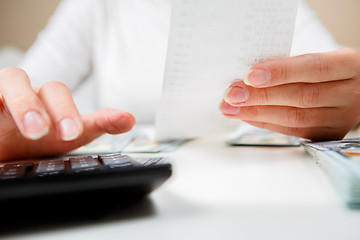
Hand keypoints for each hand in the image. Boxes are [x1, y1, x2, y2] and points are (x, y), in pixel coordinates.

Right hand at [0, 67, 135, 160]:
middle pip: (30, 85)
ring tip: (33, 129)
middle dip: (46, 107)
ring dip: (22, 104)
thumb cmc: (36, 136)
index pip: (57, 93)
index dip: (67, 110)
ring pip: (7, 82)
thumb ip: (98, 124)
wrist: (2, 146)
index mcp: (44, 99)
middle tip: (58, 133)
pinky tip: (0, 118)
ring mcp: (0, 96)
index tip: (75, 133)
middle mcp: (22, 92)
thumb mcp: (68, 134)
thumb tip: (129, 119)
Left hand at [220, 48, 359, 140]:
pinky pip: (292, 131)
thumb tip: (249, 76)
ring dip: (257, 113)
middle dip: (261, 96)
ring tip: (231, 108)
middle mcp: (349, 94)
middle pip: (301, 97)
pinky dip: (265, 122)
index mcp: (349, 66)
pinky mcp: (327, 134)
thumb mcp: (320, 59)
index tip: (250, 75)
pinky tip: (247, 116)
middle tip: (232, 94)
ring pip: (295, 118)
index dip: (281, 72)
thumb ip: (290, 66)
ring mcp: (340, 118)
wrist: (356, 90)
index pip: (314, 68)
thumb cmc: (330, 71)